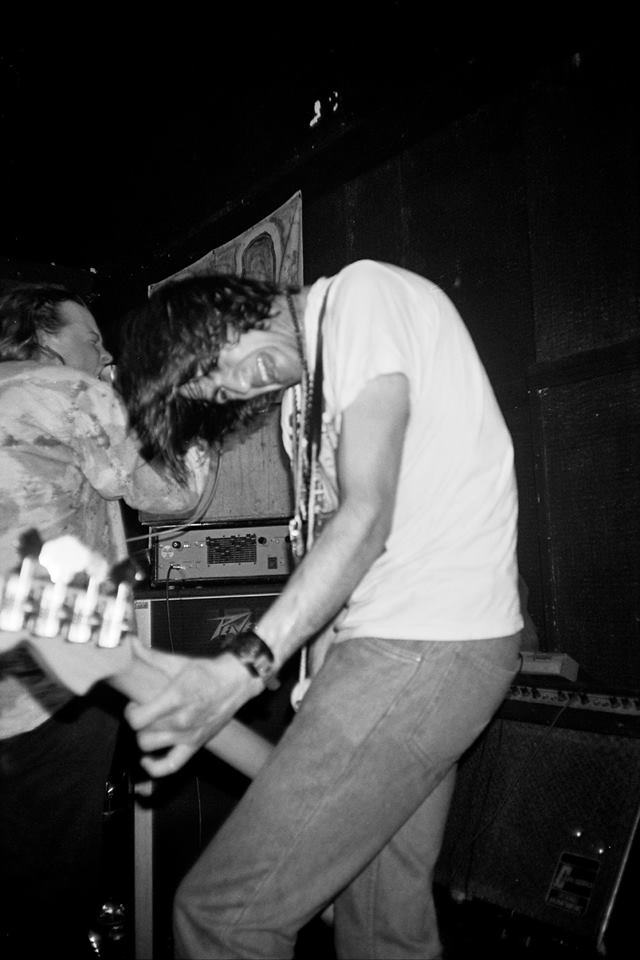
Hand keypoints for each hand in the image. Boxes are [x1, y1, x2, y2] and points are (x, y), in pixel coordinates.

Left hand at [125, 640, 262, 776]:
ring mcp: (189, 735)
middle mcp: (181, 720)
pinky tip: (146, 759)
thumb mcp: (179, 661)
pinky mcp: (196, 744)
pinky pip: (171, 766)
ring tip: (148, 726)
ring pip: (151, 746)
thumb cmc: (207, 671)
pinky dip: (155, 767)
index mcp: (176, 698)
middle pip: (143, 732)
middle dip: (137, 721)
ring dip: (144, 737)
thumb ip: (151, 656)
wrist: (236, 682)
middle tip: (143, 711)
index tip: (134, 705)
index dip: (130, 713)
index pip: (139, 719)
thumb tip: (129, 643)